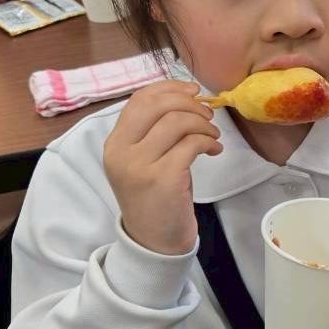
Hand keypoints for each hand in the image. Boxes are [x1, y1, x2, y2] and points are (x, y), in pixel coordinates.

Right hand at [104, 80, 222, 255]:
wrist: (154, 241)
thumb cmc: (155, 198)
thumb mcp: (143, 161)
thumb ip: (153, 131)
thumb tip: (185, 97)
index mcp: (114, 143)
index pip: (139, 99)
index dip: (169, 88)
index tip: (192, 90)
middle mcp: (121, 151)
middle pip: (158, 105)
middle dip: (189, 102)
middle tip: (207, 114)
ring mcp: (140, 165)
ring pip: (177, 122)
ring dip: (203, 124)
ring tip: (212, 135)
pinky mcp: (164, 178)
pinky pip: (191, 144)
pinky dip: (208, 142)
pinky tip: (214, 150)